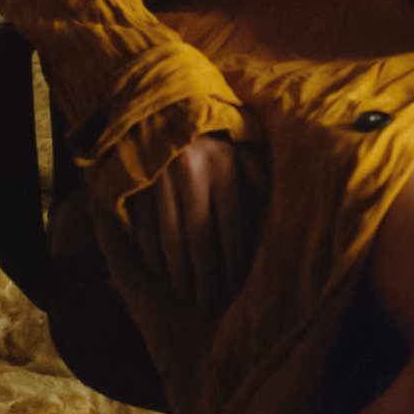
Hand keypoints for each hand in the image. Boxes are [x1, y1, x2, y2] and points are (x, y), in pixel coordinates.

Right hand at [126, 135, 267, 314]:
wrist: (159, 110)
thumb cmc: (210, 142)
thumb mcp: (240, 152)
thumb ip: (259, 180)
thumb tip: (280, 213)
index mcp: (223, 166)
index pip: (233, 228)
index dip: (235, 263)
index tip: (237, 288)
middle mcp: (190, 172)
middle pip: (201, 240)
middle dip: (206, 278)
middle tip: (209, 304)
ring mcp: (158, 178)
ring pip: (169, 240)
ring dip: (178, 273)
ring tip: (187, 295)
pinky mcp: (133, 183)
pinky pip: (143, 230)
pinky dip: (152, 256)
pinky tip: (161, 273)